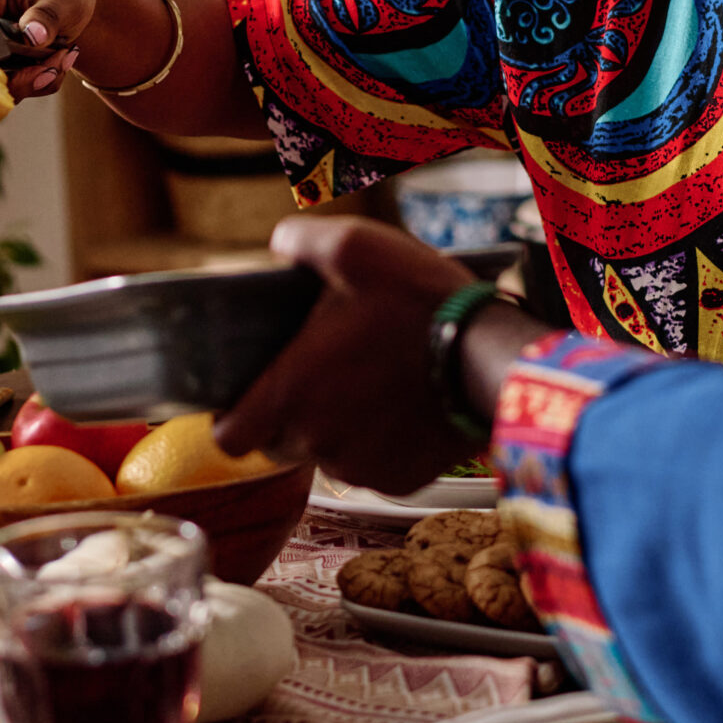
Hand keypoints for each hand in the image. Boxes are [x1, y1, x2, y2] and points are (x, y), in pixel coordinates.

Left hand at [214, 217, 480, 493]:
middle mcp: (318, 441)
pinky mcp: (400, 481)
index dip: (233, 418)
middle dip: (291, 416)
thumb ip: (300, 241)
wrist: (493, 356)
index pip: (229, 436)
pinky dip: (381, 444)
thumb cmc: (421, 304)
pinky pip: (374, 467)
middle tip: (322, 376)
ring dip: (338, 428)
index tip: (249, 398)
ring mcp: (361, 467)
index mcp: (292, 392)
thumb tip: (280, 244)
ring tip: (371, 384)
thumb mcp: (354, 247)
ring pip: (329, 455)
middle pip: (279, 444)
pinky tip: (402, 407)